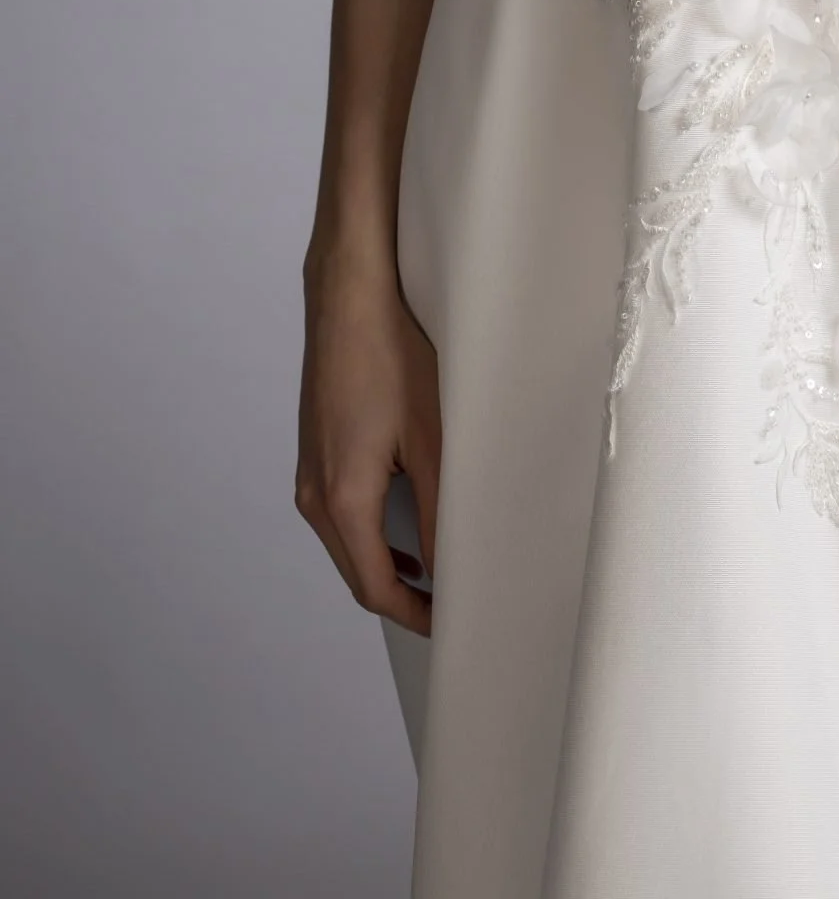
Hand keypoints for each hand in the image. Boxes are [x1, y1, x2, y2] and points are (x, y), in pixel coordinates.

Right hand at [296, 247, 441, 638]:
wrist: (347, 296)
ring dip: (384, 564)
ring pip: (345, 544)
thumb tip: (448, 564)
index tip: (448, 622)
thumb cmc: (389, 354)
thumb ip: (438, 510)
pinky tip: (403, 524)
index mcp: (341, 499)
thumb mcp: (430, 438)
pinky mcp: (314, 451)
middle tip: (447, 603)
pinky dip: (369, 532)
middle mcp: (314, 494)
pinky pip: (338, 513)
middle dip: (400, 597)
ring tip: (434, 570)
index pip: (375, 587)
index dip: (413, 614)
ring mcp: (308, 472)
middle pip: (355, 572)